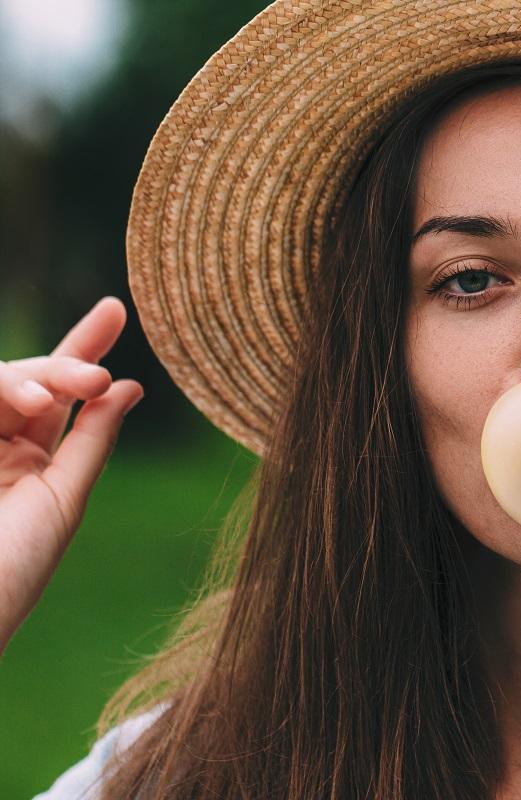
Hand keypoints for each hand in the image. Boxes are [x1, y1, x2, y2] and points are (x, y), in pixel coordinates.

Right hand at [0, 296, 143, 655]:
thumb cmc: (11, 570)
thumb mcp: (61, 502)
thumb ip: (91, 442)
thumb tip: (129, 387)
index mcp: (30, 465)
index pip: (62, 395)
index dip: (85, 347)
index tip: (115, 307)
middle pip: (29, 378)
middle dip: (64, 366)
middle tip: (94, 376)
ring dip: (25, 379)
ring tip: (46, 397)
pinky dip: (0, 385)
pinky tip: (24, 396)